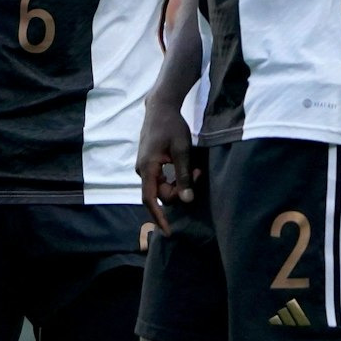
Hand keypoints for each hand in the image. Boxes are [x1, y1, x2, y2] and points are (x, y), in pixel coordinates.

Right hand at [137, 92, 196, 234]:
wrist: (160, 108)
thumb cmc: (172, 126)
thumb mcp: (182, 150)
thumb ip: (184, 176)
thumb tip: (188, 200)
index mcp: (147, 168)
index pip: (150, 200)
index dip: (158, 218)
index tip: (168, 232)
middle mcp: (142, 170)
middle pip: (160, 194)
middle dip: (180, 191)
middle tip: (198, 175)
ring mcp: (143, 167)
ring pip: (162, 187)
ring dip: (179, 184)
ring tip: (195, 169)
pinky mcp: (148, 164)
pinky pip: (161, 179)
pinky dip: (174, 178)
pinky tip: (186, 168)